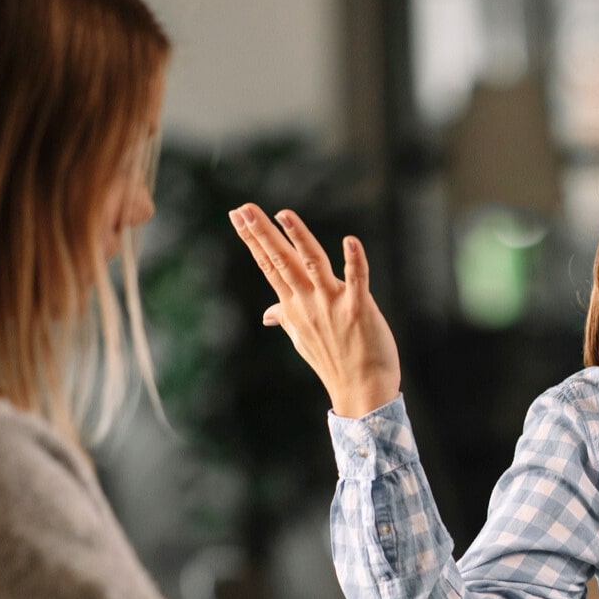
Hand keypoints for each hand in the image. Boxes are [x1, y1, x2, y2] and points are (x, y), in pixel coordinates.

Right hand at [231, 204, 400, 417]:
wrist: (361, 390)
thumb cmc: (334, 361)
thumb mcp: (303, 338)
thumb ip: (286, 318)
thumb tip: (267, 315)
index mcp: (294, 305)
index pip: (269, 266)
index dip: (253, 240)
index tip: (237, 215)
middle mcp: (308, 302)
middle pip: (281, 261)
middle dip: (262, 233)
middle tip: (244, 208)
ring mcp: (332, 304)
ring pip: (312, 264)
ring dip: (299, 237)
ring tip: (283, 214)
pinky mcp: (359, 308)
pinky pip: (357, 280)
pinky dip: (355, 261)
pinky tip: (350, 240)